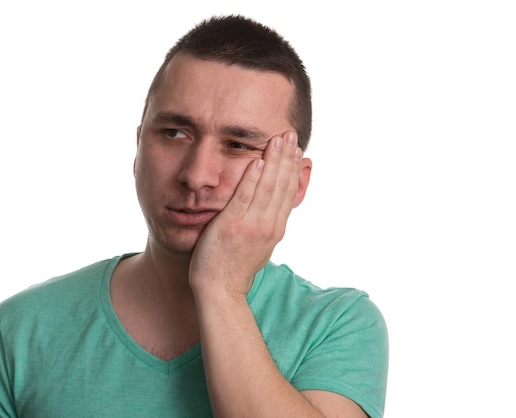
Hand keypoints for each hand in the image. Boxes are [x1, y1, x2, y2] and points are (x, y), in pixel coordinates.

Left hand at [189, 131, 304, 297]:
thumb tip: (276, 204)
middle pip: (282, 185)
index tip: (297, 149)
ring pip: (268, 187)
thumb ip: (269, 222)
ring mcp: (252, 225)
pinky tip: (256, 159)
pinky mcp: (233, 225)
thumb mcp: (261, 244)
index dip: (294, 168)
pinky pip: (244, 197)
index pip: (289, 192)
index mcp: (276, 228)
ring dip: (274, 160)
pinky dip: (252, 177)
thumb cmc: (235, 266)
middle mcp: (269, 225)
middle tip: (291, 134)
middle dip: (287, 158)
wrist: (221, 289)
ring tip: (278, 139)